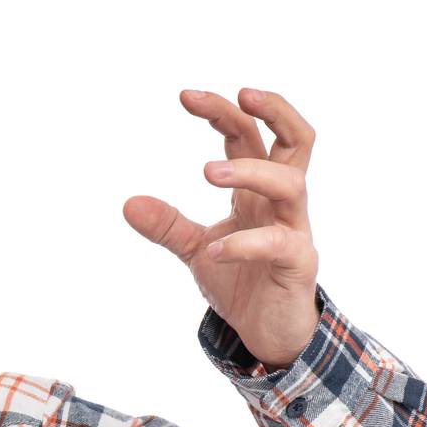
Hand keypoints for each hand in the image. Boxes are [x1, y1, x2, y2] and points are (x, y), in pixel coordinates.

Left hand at [122, 88, 320, 368]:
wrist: (267, 332)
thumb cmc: (241, 280)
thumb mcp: (195, 248)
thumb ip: (168, 225)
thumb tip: (128, 203)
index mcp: (258, 192)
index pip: (248, 136)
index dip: (223, 112)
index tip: (185, 96)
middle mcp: (282, 203)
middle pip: (295, 140)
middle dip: (272, 110)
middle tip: (237, 94)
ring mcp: (295, 231)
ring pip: (291, 184)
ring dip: (250, 171)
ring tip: (205, 171)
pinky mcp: (298, 265)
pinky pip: (280, 245)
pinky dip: (245, 243)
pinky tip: (213, 250)